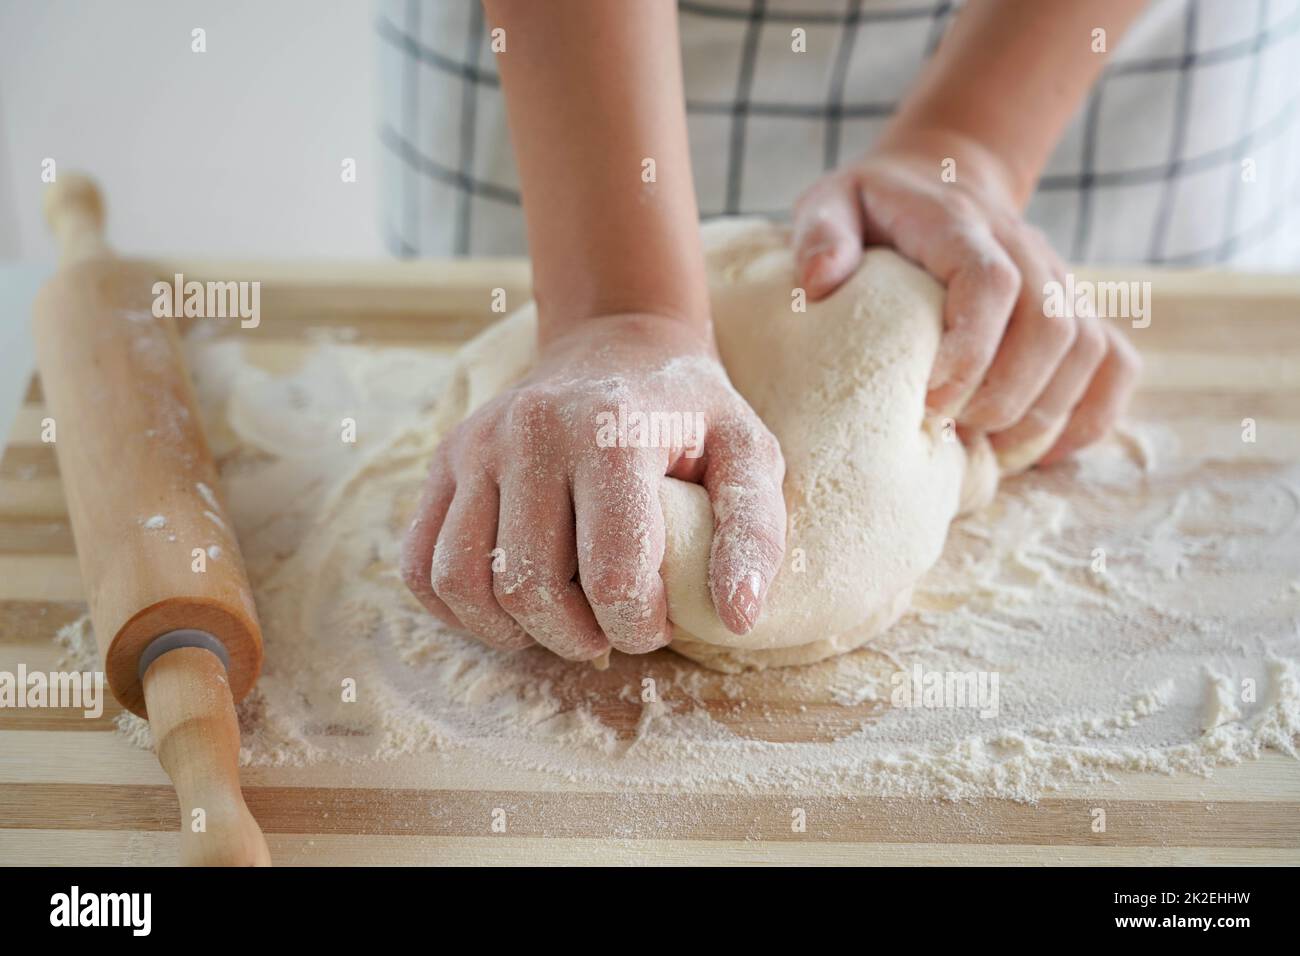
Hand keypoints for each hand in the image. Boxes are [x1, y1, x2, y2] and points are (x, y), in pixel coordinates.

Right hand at [401, 314, 786, 659]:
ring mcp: (478, 443)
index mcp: (612, 431)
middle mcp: (532, 431)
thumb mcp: (748, 454)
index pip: (612, 576)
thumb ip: (753, 532)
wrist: (618, 344)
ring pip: (464, 583)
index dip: (640, 627)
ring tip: (561, 623)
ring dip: (514, 631)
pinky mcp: (446, 460)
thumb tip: (738, 618)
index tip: (662, 618)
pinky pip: (420, 564)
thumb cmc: (689, 413)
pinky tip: (509, 604)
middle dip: (579, 638)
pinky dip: (458, 608)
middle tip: (613, 627)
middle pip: (531, 588)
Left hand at [791, 129, 1139, 466]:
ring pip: (1087, 349)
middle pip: (1051, 325)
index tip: (931, 396)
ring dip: (1044, 411)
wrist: (938, 179)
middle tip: (951, 429)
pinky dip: (1091, 415)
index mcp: (960, 224)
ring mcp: (1057, 279)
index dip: (972, 347)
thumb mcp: (831, 202)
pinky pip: (1115, 364)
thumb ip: (821, 234)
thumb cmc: (874, 208)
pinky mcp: (1076, 310)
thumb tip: (821, 281)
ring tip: (987, 447)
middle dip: (1005, 394)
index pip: (992, 282)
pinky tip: (1043, 452)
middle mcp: (1022, 248)